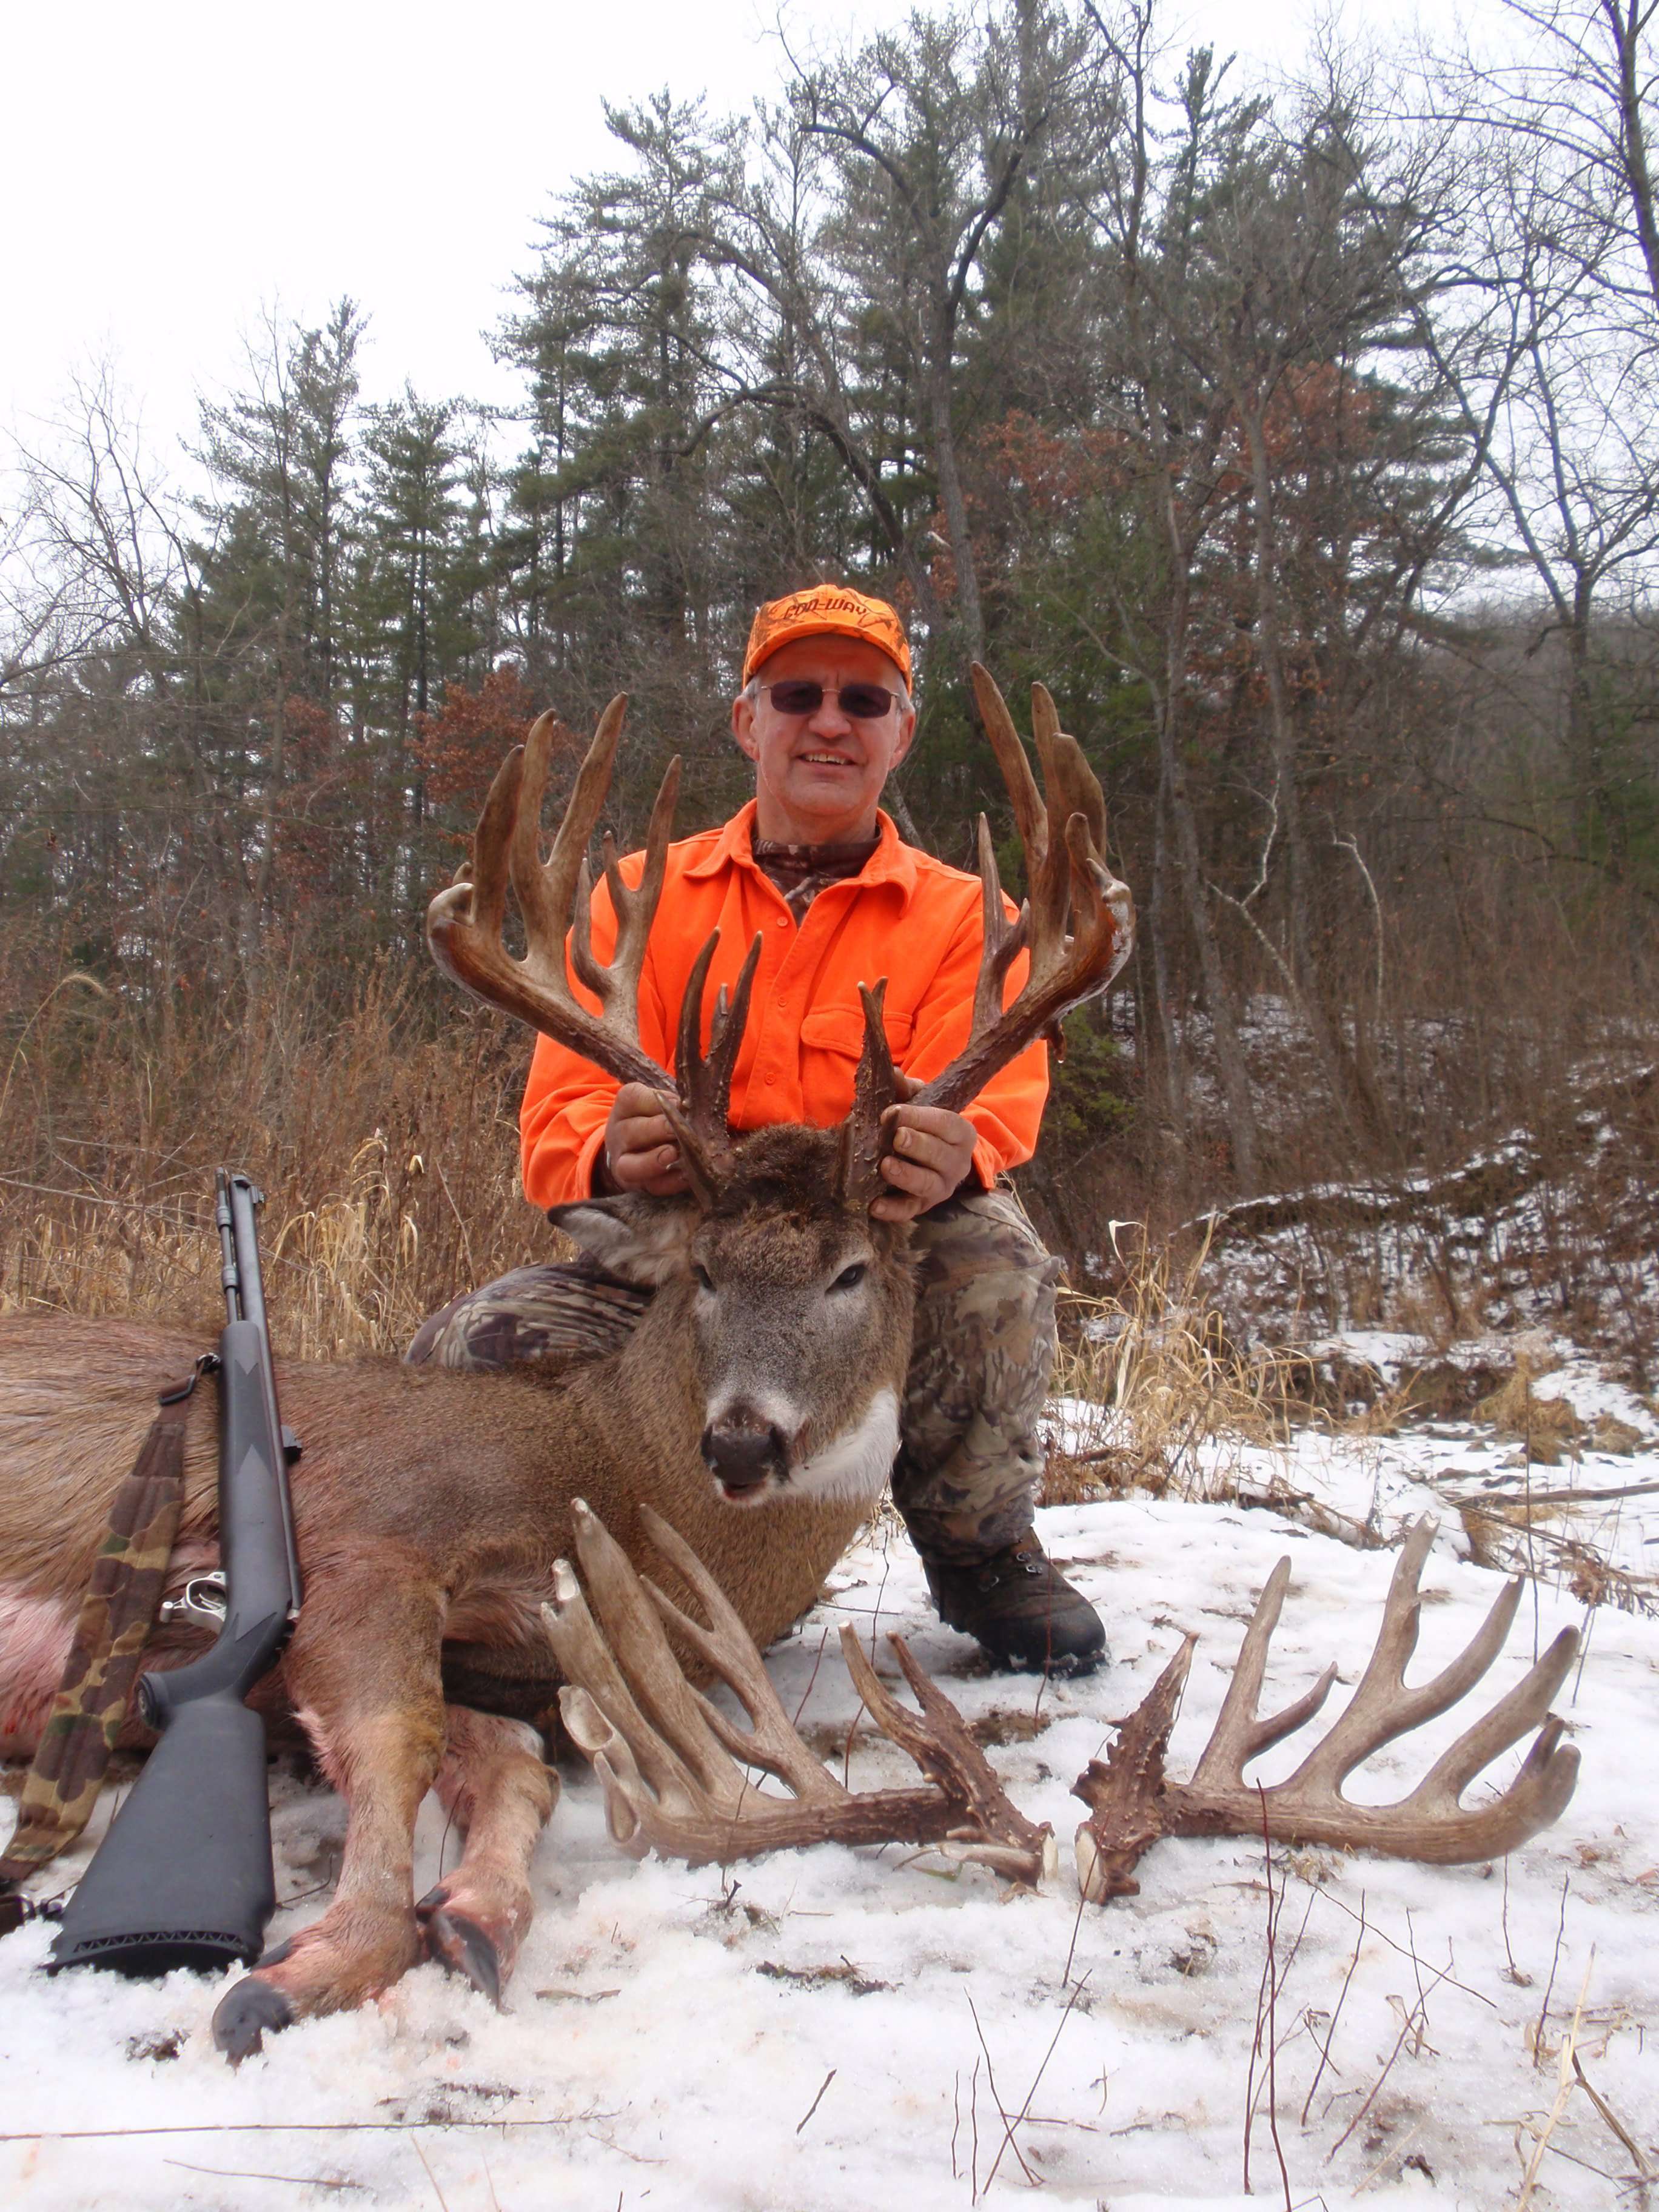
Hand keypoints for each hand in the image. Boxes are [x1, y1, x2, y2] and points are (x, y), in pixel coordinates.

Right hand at [599, 1082, 687, 1196]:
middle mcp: (619, 1134)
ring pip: (630, 1166)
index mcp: (625, 1108)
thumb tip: (691, 1106)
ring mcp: (624, 1162)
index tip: (679, 1103)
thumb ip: (673, 1102)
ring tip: (673, 1154)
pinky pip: (651, 1187)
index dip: (654, 1100)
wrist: (635, 1149)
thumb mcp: (658, 1104)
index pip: (632, 1097)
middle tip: (676, 1129)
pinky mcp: (637, 1185)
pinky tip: (686, 1176)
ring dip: (653, 1161)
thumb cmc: (655, 1119)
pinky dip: (670, 1183)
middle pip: (630, 1131)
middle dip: (655, 1129)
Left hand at [872, 1074, 977, 1221]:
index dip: (920, 1118)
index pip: (946, 1124)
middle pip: (940, 1155)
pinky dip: (892, 1210)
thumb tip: (892, 1073)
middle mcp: (956, 1163)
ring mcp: (940, 1188)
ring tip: (885, 1166)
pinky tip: (875, 1205)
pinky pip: (909, 1211)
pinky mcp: (922, 1207)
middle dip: (917, 1145)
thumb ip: (906, 1089)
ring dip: (906, 1176)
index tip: (892, 1112)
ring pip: (928, 1185)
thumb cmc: (922, 1124)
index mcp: (960, 1133)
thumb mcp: (918, 1102)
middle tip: (896, 1137)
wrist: (929, 1156)